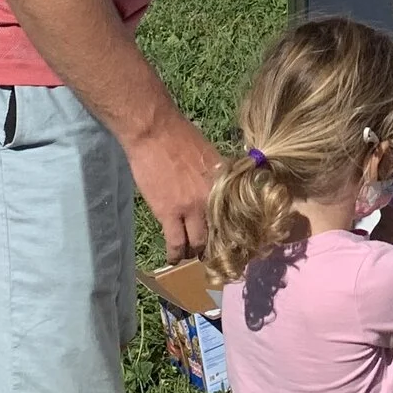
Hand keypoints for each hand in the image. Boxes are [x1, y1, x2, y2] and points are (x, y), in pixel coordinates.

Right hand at [128, 110, 222, 261]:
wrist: (155, 132)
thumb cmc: (182, 136)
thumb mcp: (210, 155)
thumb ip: (218, 176)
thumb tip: (224, 190)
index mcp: (225, 183)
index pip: (236, 215)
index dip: (234, 230)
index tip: (234, 240)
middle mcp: (213, 198)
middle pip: (219, 233)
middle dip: (216, 247)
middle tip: (213, 253)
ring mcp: (191, 208)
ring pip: (198, 243)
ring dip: (195, 252)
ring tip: (192, 256)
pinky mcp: (169, 213)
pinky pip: (175, 243)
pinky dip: (176, 255)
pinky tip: (174, 259)